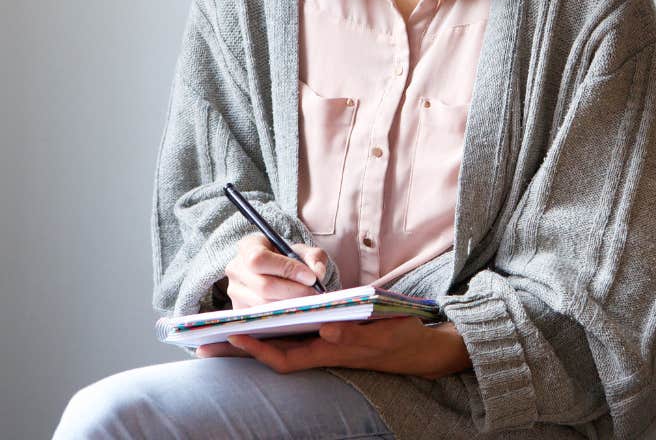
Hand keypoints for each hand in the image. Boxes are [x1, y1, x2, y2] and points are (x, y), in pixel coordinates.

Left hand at [196, 316, 471, 378]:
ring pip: (282, 349)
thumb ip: (354, 333)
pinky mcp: (331, 341)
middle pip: (275, 355)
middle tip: (210, 342)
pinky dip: (276, 336)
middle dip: (243, 350)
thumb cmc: (399, 335)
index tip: (237, 337)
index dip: (260, 349)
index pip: (288, 357)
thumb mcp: (382, 332)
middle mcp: (322, 352)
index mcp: (332, 351)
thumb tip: (325, 329)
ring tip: (223, 334)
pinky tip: (261, 325)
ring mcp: (325, 348)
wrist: (418, 348)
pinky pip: (296, 342)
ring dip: (254, 343)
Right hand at [220, 233, 326, 309]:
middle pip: (263, 286)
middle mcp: (236, 269)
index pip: (260, 259)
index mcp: (247, 246)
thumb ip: (314, 257)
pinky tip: (295, 310)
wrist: (273, 269)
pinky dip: (281, 315)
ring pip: (262, 305)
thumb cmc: (287, 257)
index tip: (311, 277)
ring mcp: (234, 292)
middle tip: (314, 294)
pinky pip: (260, 317)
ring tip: (308, 302)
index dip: (286, 269)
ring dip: (289, 305)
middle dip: (294, 291)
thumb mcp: (302, 250)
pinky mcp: (239, 310)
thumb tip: (317, 274)